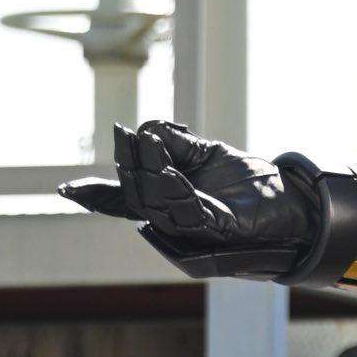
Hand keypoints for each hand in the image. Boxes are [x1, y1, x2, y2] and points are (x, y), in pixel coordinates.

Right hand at [59, 120, 319, 278]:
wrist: (291, 199)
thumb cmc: (248, 180)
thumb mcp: (209, 153)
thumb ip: (177, 144)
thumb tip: (148, 128)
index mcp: (167, 200)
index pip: (124, 200)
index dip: (96, 196)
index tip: (65, 189)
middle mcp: (175, 217)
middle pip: (138, 197)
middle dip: (129, 167)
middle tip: (125, 137)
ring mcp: (195, 227)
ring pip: (158, 206)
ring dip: (150, 176)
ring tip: (145, 146)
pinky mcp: (219, 228)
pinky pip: (191, 213)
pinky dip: (177, 192)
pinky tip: (169, 173)